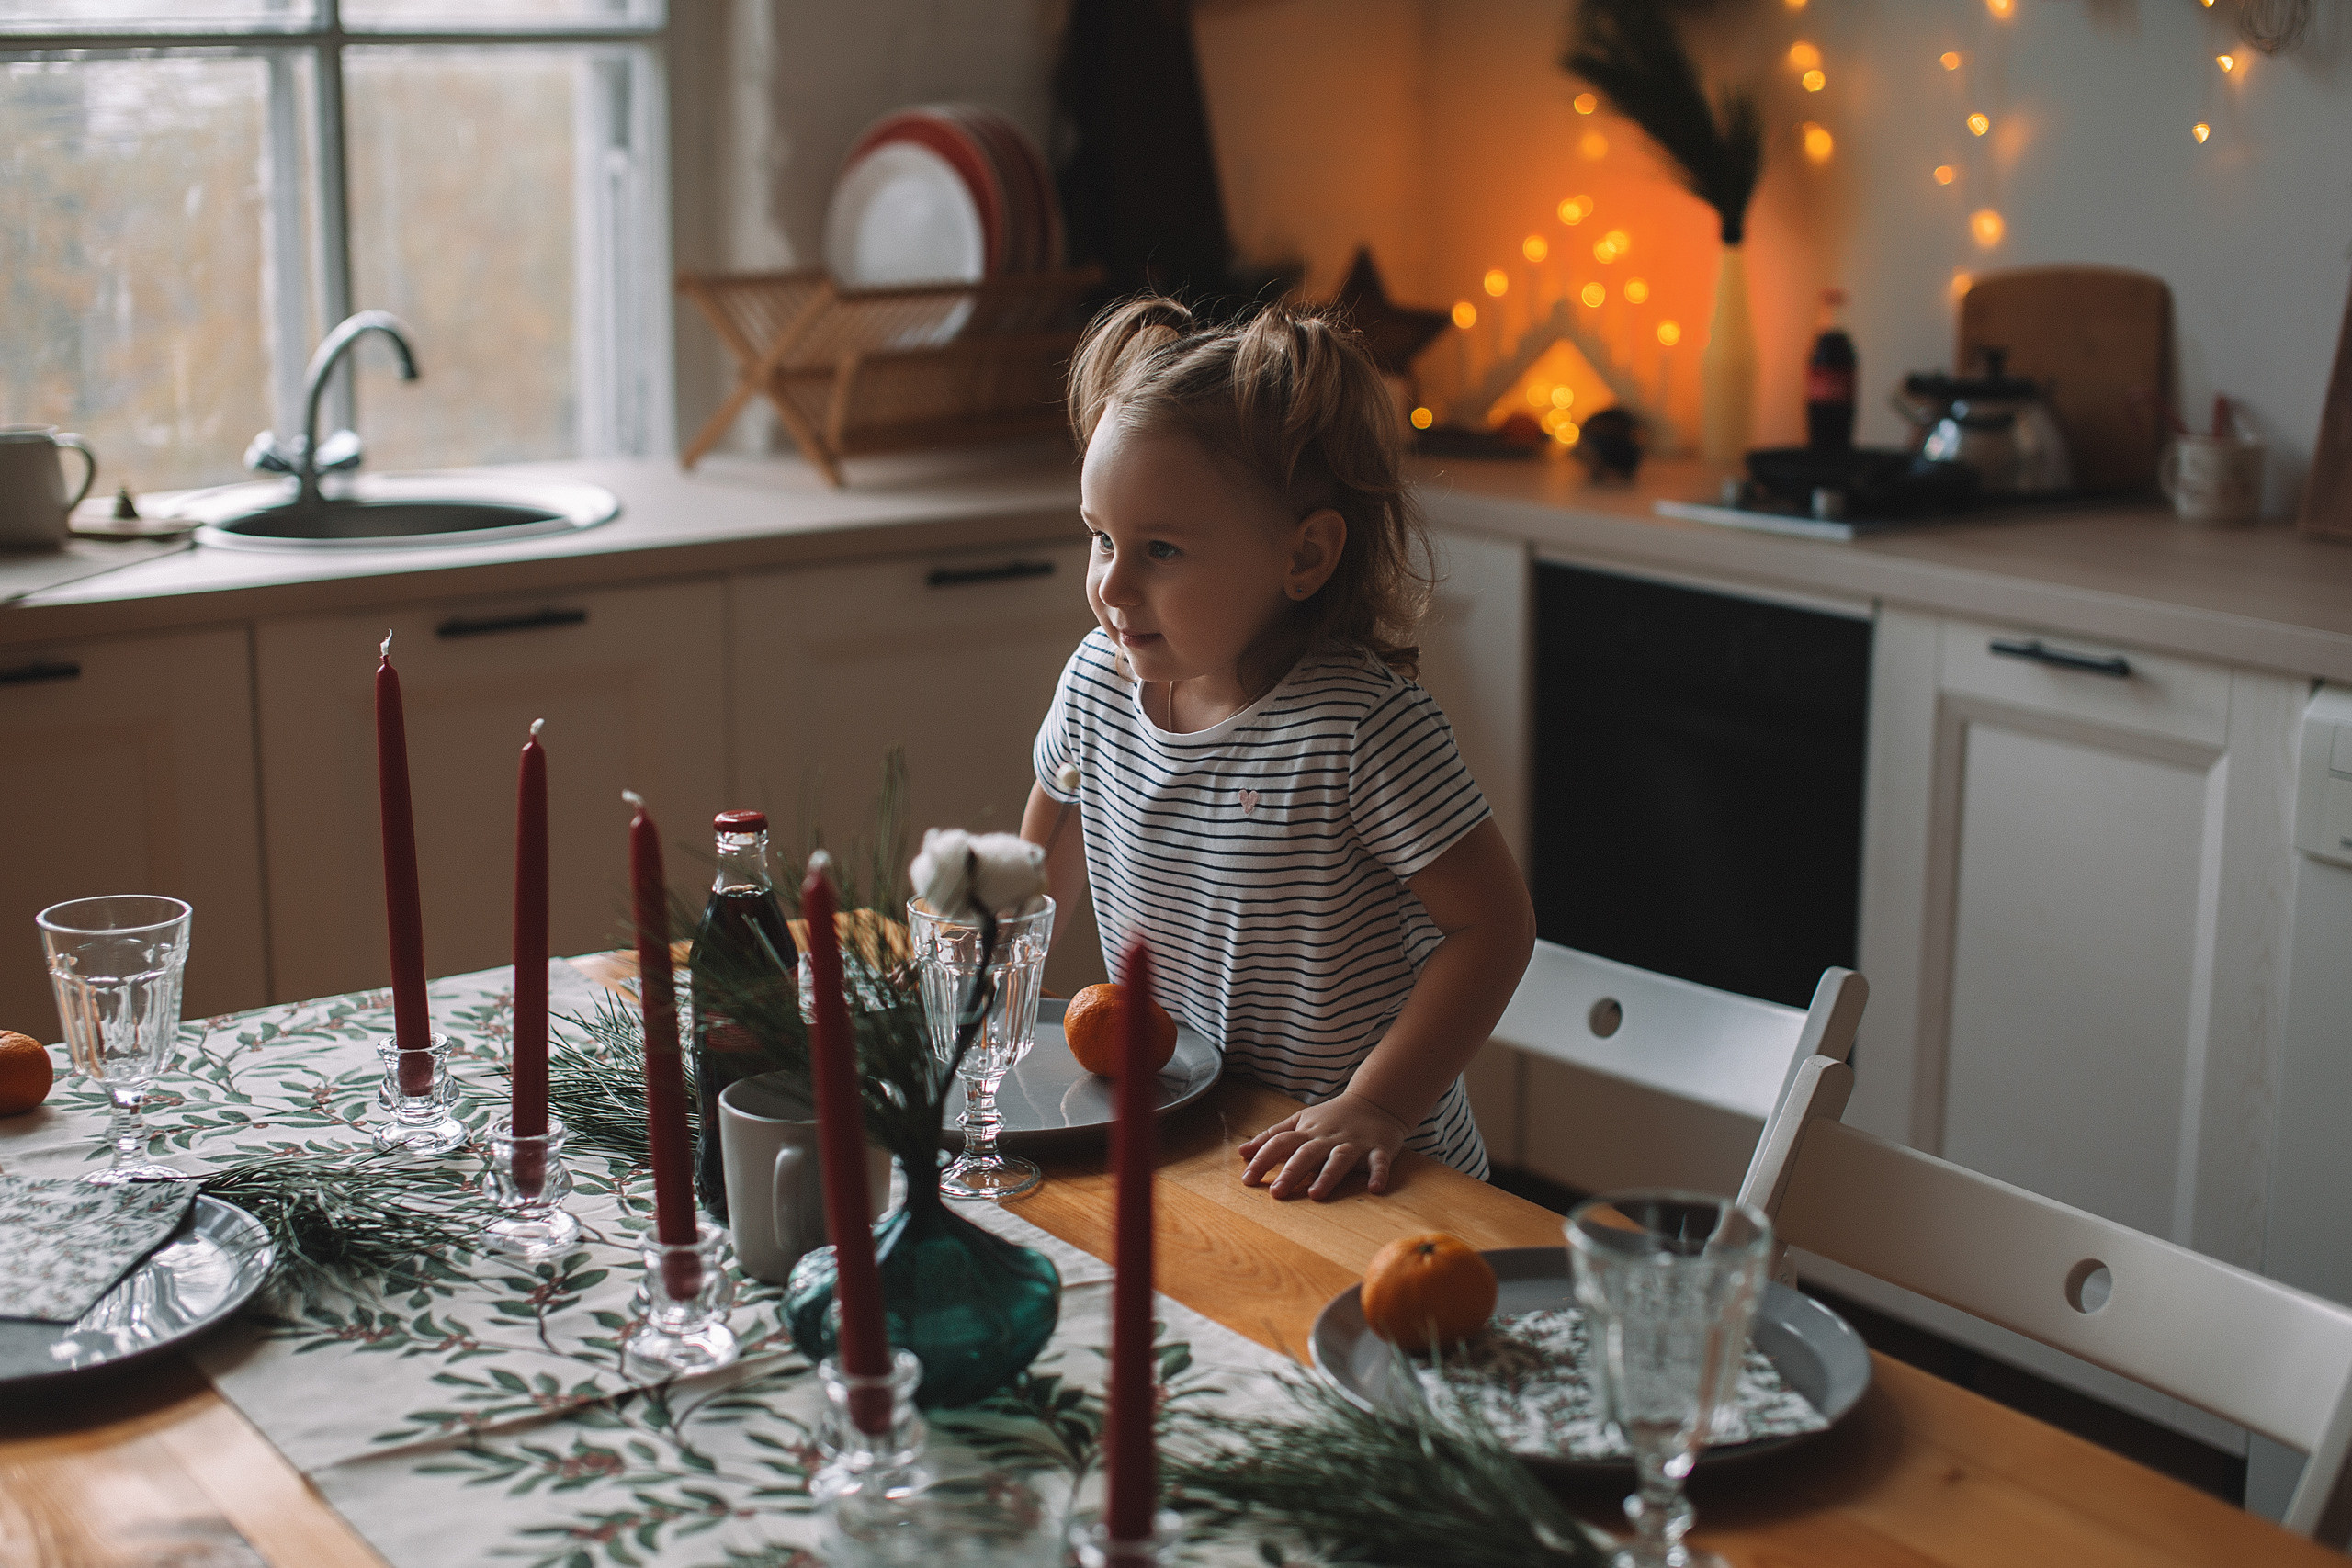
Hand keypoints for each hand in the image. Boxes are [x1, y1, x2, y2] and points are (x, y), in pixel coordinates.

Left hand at [1237, 1092, 1410, 1199]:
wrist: (1375, 1101)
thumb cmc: (1332, 1117)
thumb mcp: (1300, 1122)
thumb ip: (1272, 1136)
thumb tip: (1241, 1152)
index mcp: (1308, 1132)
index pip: (1280, 1143)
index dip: (1263, 1159)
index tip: (1247, 1179)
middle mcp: (1328, 1138)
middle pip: (1307, 1154)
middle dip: (1291, 1172)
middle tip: (1276, 1193)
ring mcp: (1354, 1144)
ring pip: (1339, 1159)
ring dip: (1328, 1176)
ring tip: (1316, 1194)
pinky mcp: (1378, 1149)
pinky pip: (1379, 1162)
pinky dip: (1378, 1174)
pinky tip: (1374, 1188)